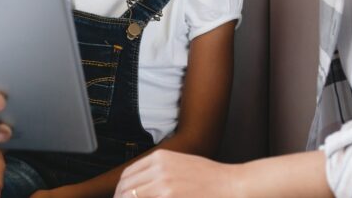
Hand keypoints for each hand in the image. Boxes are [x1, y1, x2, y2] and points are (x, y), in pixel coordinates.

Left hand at [113, 150, 243, 197]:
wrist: (231, 184)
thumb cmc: (210, 177)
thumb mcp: (180, 164)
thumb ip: (159, 171)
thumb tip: (141, 185)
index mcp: (160, 157)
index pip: (128, 173)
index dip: (121, 189)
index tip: (121, 197)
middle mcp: (159, 168)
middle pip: (127, 186)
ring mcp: (163, 184)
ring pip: (132, 195)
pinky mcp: (169, 196)